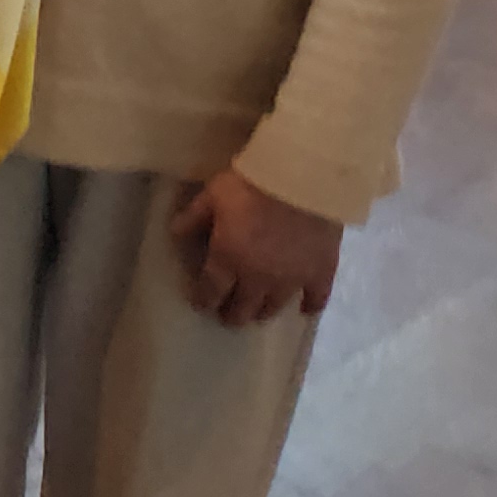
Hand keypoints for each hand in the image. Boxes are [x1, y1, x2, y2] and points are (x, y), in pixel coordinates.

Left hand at [171, 169, 343, 325]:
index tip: (201, 305)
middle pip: (243, 306)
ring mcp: (292, 279)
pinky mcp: (321, 272)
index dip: (204, 300)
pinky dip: (310, 306)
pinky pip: (316, 298)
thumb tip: (175, 234)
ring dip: (263, 312)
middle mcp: (259, 278)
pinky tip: (304, 310)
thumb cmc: (251, 185)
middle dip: (233, 314)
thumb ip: (193, 218)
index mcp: (228, 260)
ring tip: (259, 314)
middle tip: (229, 316)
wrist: (302, 180)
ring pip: (275, 306)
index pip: (212, 290)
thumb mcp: (212, 196)